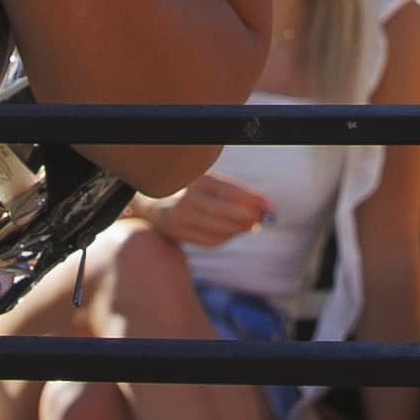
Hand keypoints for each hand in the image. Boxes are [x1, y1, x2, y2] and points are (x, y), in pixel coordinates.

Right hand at [132, 174, 271, 249]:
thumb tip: (263, 206)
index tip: (270, 206)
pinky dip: (227, 238)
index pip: (231, 190)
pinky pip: (210, 241)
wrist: (149, 200)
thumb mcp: (205, 180)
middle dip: (250, 217)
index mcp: (197, 179)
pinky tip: (234, 232)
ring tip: (252, 225)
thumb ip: (231, 192)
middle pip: (227, 212)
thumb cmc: (187, 188)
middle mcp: (187, 197)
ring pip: (220, 229)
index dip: (254, 199)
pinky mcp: (178, 233)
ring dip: (240, 229)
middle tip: (263, 219)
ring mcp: (181, 217)